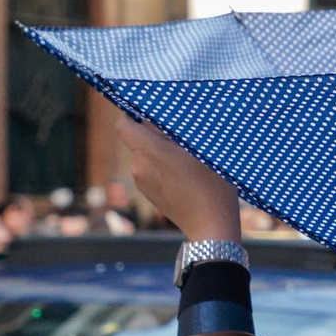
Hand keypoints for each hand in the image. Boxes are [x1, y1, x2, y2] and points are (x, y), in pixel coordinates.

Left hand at [116, 116, 238, 242]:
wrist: (211, 225)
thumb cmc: (211, 184)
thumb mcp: (202, 149)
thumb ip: (178, 130)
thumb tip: (164, 115)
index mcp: (149, 152)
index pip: (123, 125)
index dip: (133, 114)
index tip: (151, 110)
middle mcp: (139, 167)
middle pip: (137, 139)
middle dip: (156, 133)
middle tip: (182, 132)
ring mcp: (143, 183)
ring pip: (146, 155)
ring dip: (162, 150)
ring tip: (189, 155)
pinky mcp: (150, 194)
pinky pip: (151, 170)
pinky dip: (164, 166)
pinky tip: (187, 173)